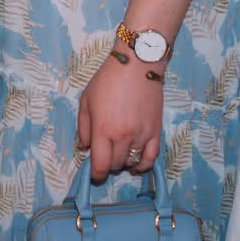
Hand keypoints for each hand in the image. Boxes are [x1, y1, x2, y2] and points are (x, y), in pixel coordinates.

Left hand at [77, 51, 164, 177]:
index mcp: (103, 129)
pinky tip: (136, 165)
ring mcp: (142, 135)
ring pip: (132, 162)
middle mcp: (123, 136)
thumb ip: (83, 127)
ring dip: (123, 163)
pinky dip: (143, 165)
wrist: (137, 65)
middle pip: (115, 165)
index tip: (93, 174)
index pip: (99, 164)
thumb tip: (85, 148)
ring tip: (118, 155)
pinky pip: (151, 158)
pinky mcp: (156, 132)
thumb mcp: (86, 100)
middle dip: (106, 165)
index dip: (95, 175)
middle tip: (104, 156)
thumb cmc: (107, 80)